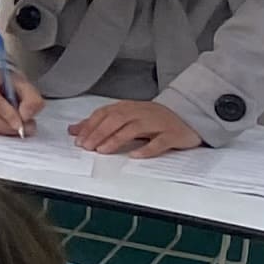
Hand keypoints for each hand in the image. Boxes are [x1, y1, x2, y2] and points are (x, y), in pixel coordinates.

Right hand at [0, 62, 40, 137]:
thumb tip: (26, 116)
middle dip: (7, 126)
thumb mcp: (26, 86)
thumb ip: (32, 100)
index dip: (6, 114)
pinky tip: (5, 125)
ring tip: (18, 127)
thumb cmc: (8, 83)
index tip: (21, 124)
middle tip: (25, 129)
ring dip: (2, 129)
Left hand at [73, 98, 205, 157]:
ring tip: (102, 150)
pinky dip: (147, 149)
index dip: (90, 125)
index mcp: (129, 107)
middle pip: (117, 119)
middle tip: (87, 146)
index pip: (105, 113)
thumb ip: (100, 124)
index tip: (78, 139)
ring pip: (134, 128)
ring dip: (116, 139)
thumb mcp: (126, 119)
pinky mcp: (173, 134)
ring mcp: (158, 122)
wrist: (189, 117)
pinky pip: (159, 142)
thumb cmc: (154, 120)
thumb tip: (74, 130)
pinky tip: (135, 155)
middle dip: (99, 132)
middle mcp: (142, 112)